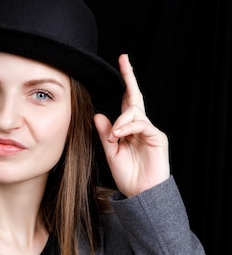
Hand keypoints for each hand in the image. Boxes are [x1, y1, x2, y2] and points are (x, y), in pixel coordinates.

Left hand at [93, 54, 169, 196]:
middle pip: (135, 97)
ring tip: (113, 136)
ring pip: (134, 112)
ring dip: (121, 121)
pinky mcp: (158, 138)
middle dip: (129, 78)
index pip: (126, 101)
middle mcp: (140, 126)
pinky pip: (141, 125)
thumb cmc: (127, 176)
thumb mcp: (111, 153)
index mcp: (129, 129)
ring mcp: (150, 131)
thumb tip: (97, 115)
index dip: (124, 83)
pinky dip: (128, 127)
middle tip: (124, 60)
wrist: (141, 194)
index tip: (121, 63)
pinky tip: (119, 135)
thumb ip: (105, 134)